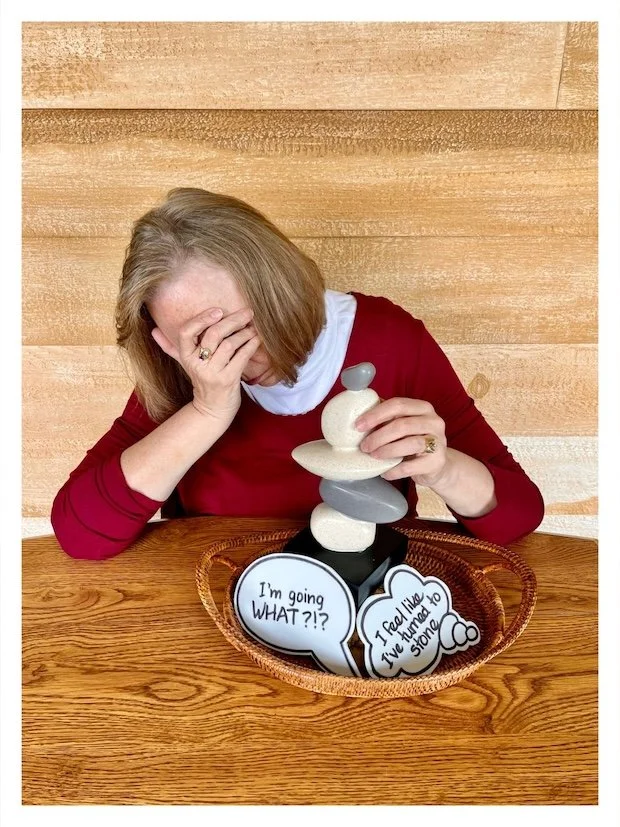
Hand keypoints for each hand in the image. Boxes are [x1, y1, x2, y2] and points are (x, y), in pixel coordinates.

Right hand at [151, 306, 260, 425]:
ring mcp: (213, 373)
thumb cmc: (201, 381)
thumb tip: (154, 331)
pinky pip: (241, 357)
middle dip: (232, 321)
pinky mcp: (228, 380)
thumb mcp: (184, 363)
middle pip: (213, 334)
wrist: (212, 409)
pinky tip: (256, 339)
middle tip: (247, 312)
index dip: (201, 319)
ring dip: (244, 333)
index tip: (218, 311)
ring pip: (229, 344)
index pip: (186, 332)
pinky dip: (250, 345)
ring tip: (252, 326)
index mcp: (186, 356)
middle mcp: (197, 364)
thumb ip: (170, 346)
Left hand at [355, 397, 450, 487]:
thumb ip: (387, 417)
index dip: (376, 414)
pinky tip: (385, 473)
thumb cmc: (415, 440)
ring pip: (410, 444)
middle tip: (364, 446)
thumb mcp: (404, 425)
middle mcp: (434, 422)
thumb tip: (359, 414)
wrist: (437, 465)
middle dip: (379, 436)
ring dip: (387, 451)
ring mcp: (438, 442)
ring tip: (374, 456)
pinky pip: (411, 466)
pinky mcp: (437, 462)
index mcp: (423, 408)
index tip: (358, 425)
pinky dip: (394, 470)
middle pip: (403, 425)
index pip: (398, 405)